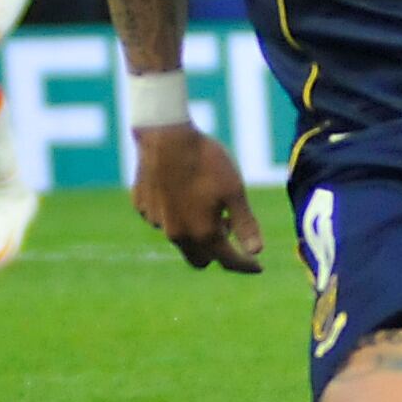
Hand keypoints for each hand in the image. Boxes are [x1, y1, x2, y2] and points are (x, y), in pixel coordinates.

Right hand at [132, 125, 264, 273]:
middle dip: (216, 252)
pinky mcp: (143, 207)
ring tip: (206, 202)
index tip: (258, 266)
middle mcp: (177, 234)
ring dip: (194, 231)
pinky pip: (162, 220)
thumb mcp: (234, 191)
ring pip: (180, 239)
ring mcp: (156, 221)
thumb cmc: (206, 161)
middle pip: (200, 260)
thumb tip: (257, 251)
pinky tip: (181, 191)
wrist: (166, 135)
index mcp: (203, 233)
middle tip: (228, 226)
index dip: (246, 265)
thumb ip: (245, 224)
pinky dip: (175, 214)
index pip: (229, 261)